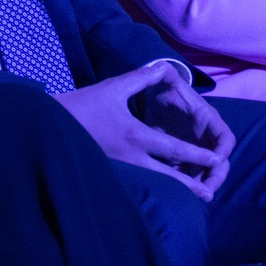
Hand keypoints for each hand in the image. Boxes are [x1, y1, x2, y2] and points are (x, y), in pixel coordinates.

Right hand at [59, 63, 231, 200]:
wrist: (49, 126)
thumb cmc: (83, 104)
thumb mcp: (114, 87)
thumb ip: (143, 78)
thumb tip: (164, 67)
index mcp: (136, 136)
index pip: (173, 149)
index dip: (197, 154)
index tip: (216, 160)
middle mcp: (131, 157)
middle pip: (167, 176)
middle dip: (190, 184)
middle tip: (210, 193)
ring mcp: (120, 167)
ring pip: (154, 182)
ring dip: (174, 189)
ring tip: (193, 197)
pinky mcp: (111, 170)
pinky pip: (139, 181)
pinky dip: (155, 186)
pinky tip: (163, 191)